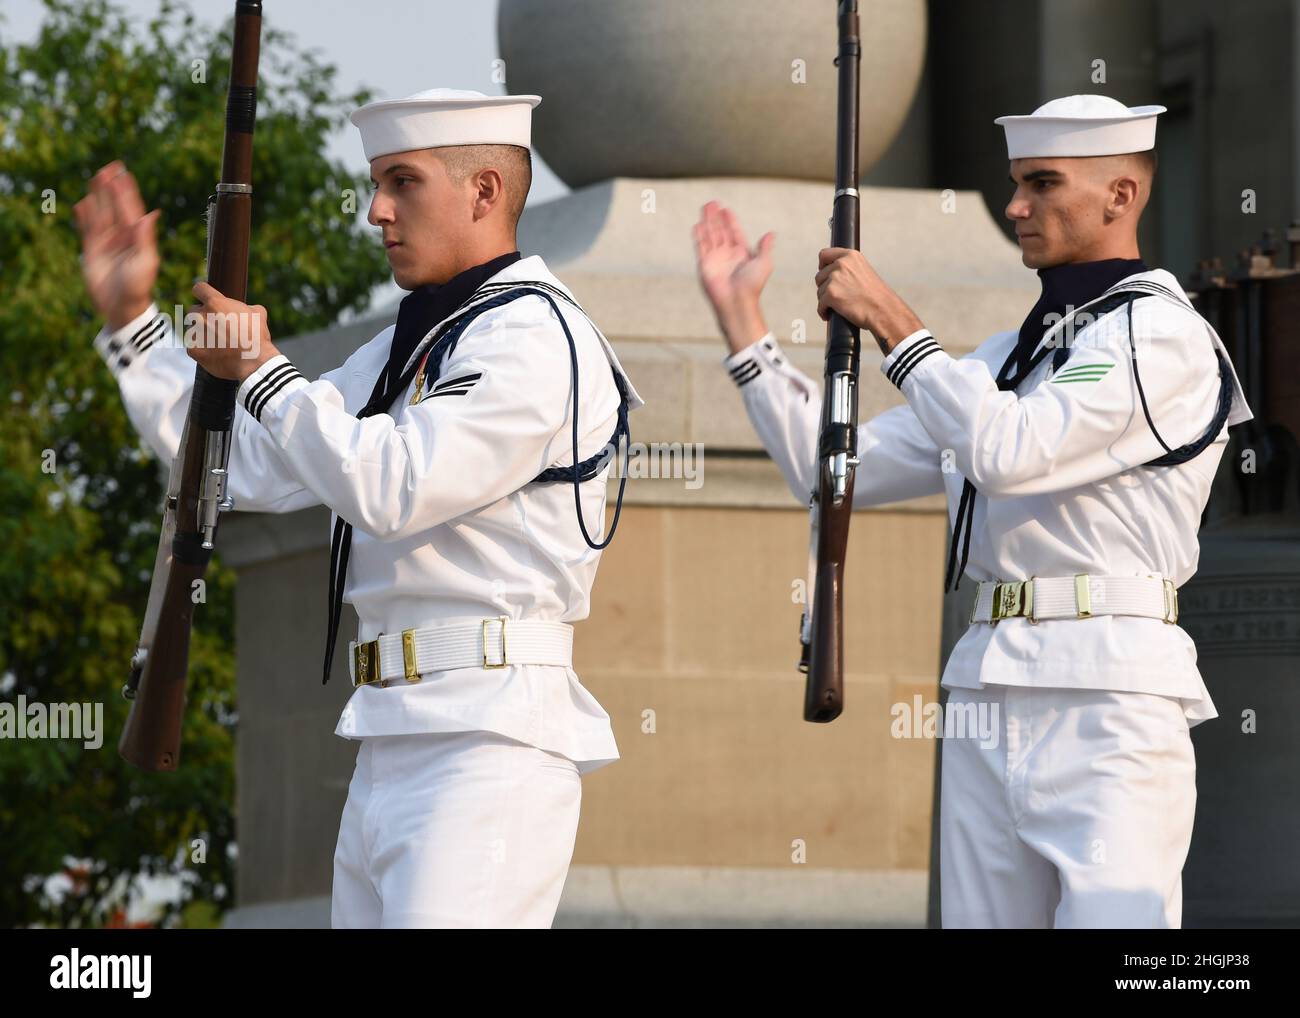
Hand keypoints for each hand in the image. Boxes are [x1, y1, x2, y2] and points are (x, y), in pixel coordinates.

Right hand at [74, 161, 160, 329]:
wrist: (121, 306)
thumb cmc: (138, 286)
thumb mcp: (146, 261)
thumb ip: (145, 237)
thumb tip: (150, 214)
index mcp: (137, 237)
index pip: (131, 208)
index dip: (127, 191)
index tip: (123, 173)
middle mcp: (122, 236)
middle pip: (115, 206)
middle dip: (112, 188)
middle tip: (109, 168)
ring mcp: (106, 242)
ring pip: (100, 213)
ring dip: (98, 197)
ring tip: (95, 178)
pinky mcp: (92, 250)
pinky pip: (87, 228)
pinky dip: (84, 216)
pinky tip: (83, 203)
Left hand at [185, 281, 278, 382]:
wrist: (254, 362)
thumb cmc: (257, 337)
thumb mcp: (258, 314)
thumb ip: (246, 306)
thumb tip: (247, 308)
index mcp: (215, 303)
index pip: (199, 289)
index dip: (203, 293)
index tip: (205, 298)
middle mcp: (201, 315)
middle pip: (193, 310)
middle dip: (203, 316)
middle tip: (217, 326)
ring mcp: (195, 333)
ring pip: (193, 329)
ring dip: (202, 334)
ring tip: (219, 343)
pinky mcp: (193, 350)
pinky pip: (193, 346)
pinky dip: (202, 350)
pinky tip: (215, 354)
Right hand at [692, 201, 773, 353]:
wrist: (737, 302)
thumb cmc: (753, 285)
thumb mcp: (764, 263)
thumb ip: (765, 247)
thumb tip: (771, 233)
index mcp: (741, 253)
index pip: (734, 232)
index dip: (730, 221)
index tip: (726, 210)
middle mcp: (727, 254)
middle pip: (720, 231)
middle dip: (716, 218)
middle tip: (712, 203)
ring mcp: (716, 259)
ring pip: (710, 235)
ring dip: (707, 222)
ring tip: (704, 208)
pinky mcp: (705, 264)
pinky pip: (701, 247)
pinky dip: (699, 236)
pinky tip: (697, 225)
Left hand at [815, 247, 922, 353]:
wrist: (883, 309)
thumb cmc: (876, 295)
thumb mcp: (864, 271)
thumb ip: (848, 268)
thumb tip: (832, 274)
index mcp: (850, 256)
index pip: (824, 255)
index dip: (822, 265)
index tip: (824, 272)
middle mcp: (841, 264)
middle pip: (819, 275)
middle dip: (824, 287)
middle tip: (835, 296)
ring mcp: (835, 279)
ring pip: (819, 291)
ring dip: (825, 300)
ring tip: (837, 306)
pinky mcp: (831, 294)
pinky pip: (820, 305)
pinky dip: (823, 311)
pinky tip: (829, 315)